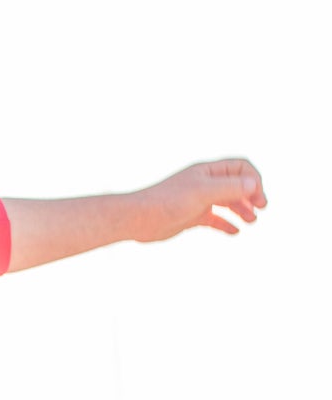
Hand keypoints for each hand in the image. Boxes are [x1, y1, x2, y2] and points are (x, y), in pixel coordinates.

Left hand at [132, 160, 266, 241]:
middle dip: (251, 195)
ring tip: (252, 221)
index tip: (258, 199)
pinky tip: (235, 232)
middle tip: (261, 209)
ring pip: (227, 202)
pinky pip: (214, 219)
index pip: (240, 168)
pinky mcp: (191, 216)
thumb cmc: (167, 202)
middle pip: (237, 184)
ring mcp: (198, 200)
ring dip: (242, 210)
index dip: (254, 180)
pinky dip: (226, 224)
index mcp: (208, 171)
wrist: (139, 219)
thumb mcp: (202, 193)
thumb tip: (255, 184)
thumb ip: (229, 187)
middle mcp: (204, 183)